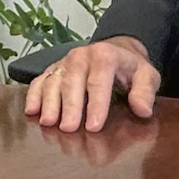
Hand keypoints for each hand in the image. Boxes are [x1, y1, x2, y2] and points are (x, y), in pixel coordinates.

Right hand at [23, 36, 160, 132]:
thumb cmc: (130, 68)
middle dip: (70, 106)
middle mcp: (81, 56)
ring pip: (53, 81)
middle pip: (72, 82)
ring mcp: (64, 62)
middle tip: (68, 129)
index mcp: (105, 55)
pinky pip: (40, 80)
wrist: (115, 49)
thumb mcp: (146, 75)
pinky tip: (31, 111)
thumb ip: (145, 91)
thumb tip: (142, 109)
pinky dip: (33, 95)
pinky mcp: (53, 69)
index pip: (99, 81)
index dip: (96, 104)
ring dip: (49, 102)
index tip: (94, 127)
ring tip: (49, 122)